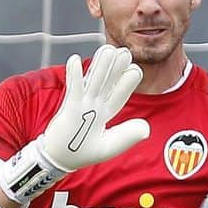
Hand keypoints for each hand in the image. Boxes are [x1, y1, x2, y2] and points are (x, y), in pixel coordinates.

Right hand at [41, 45, 149, 171]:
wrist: (60, 159)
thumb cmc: (83, 153)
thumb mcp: (109, 147)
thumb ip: (127, 136)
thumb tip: (146, 127)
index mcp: (105, 113)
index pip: (118, 96)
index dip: (127, 84)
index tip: (135, 70)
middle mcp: (94, 106)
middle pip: (107, 84)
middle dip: (115, 68)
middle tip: (124, 51)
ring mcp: (81, 105)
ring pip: (93, 82)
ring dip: (100, 66)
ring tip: (108, 48)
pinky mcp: (69, 108)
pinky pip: (73, 90)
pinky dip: (74, 75)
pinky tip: (75, 59)